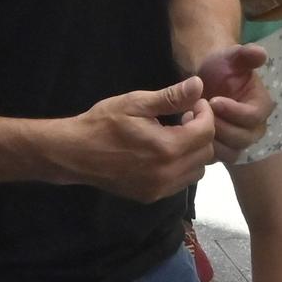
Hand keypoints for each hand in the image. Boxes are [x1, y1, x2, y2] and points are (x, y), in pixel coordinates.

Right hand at [55, 77, 218, 202]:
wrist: (75, 153)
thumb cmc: (103, 123)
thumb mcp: (135, 103)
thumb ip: (170, 97)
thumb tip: (199, 85)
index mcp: (166, 147)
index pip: (206, 132)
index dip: (205, 114)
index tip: (194, 104)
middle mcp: (167, 173)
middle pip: (206, 153)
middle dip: (201, 132)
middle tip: (184, 118)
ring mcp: (159, 188)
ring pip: (197, 171)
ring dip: (194, 152)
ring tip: (175, 136)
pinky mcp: (151, 196)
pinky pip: (180, 183)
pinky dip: (181, 167)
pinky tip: (164, 153)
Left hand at [195, 45, 272, 162]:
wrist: (205, 79)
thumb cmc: (221, 67)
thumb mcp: (232, 56)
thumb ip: (246, 54)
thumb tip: (261, 53)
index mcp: (261, 107)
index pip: (252, 117)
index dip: (233, 111)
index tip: (213, 100)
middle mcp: (254, 129)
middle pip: (241, 139)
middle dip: (218, 125)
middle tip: (197, 111)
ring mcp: (238, 143)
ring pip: (229, 152)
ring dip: (208, 138)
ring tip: (190, 118)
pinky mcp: (222, 151)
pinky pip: (215, 159)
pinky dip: (200, 148)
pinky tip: (187, 129)